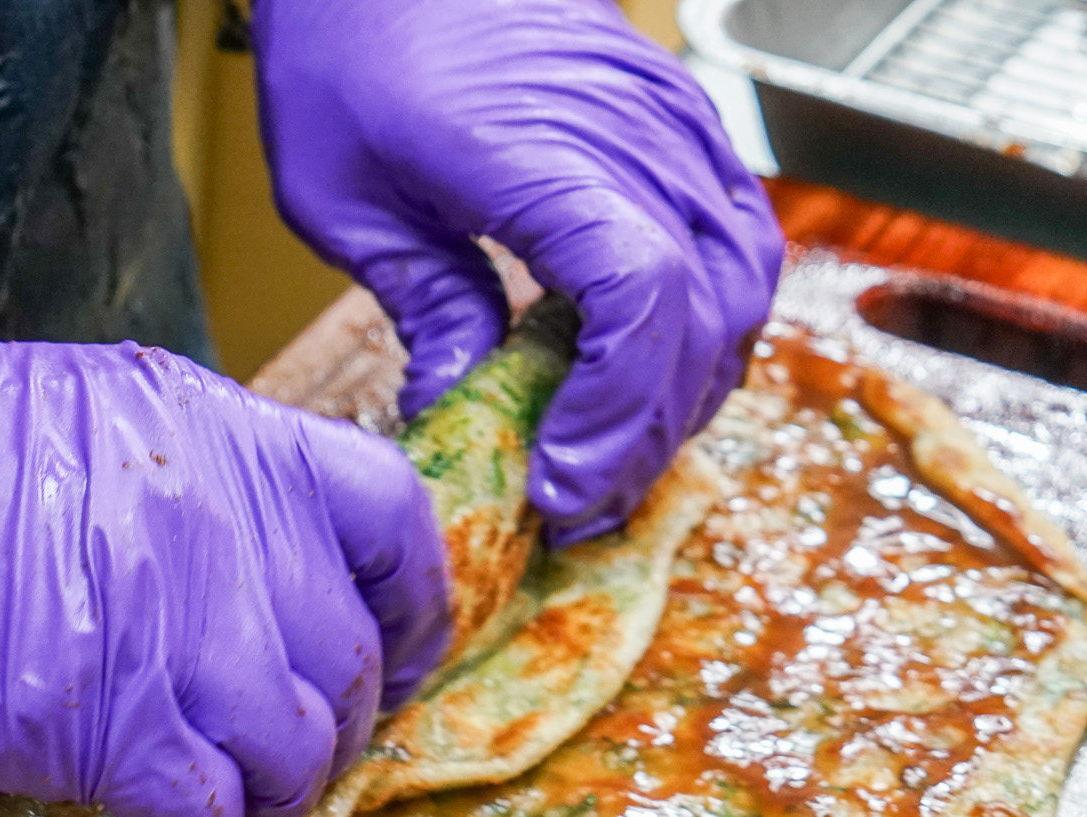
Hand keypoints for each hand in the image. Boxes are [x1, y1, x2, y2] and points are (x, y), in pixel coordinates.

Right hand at [0, 326, 447, 816]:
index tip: (395, 658)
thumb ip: (205, 486)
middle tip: (275, 765)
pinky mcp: (114, 727)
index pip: (396, 519)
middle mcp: (238, 531)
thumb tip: (260, 572)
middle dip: (330, 733)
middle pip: (354, 665)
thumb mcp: (100, 414)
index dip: (414, 605)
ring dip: (267, 809)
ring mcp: (187, 632)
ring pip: (300, 759)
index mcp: (237, 439)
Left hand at [256, 0, 782, 543]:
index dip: (618, 410)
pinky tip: (655, 368)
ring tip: (618, 448)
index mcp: (541, 151)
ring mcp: (676, 124)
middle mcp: (635, 134)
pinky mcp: (686, 122)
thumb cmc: (355, 38)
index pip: (644, 295)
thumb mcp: (343, 195)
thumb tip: (460, 411)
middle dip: (648, 430)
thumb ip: (422, 308)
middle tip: (582, 500)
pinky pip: (742, 240)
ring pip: (742, 285)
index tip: (562, 481)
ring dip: (691, 385)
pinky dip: (712, 322)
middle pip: (704, 312)